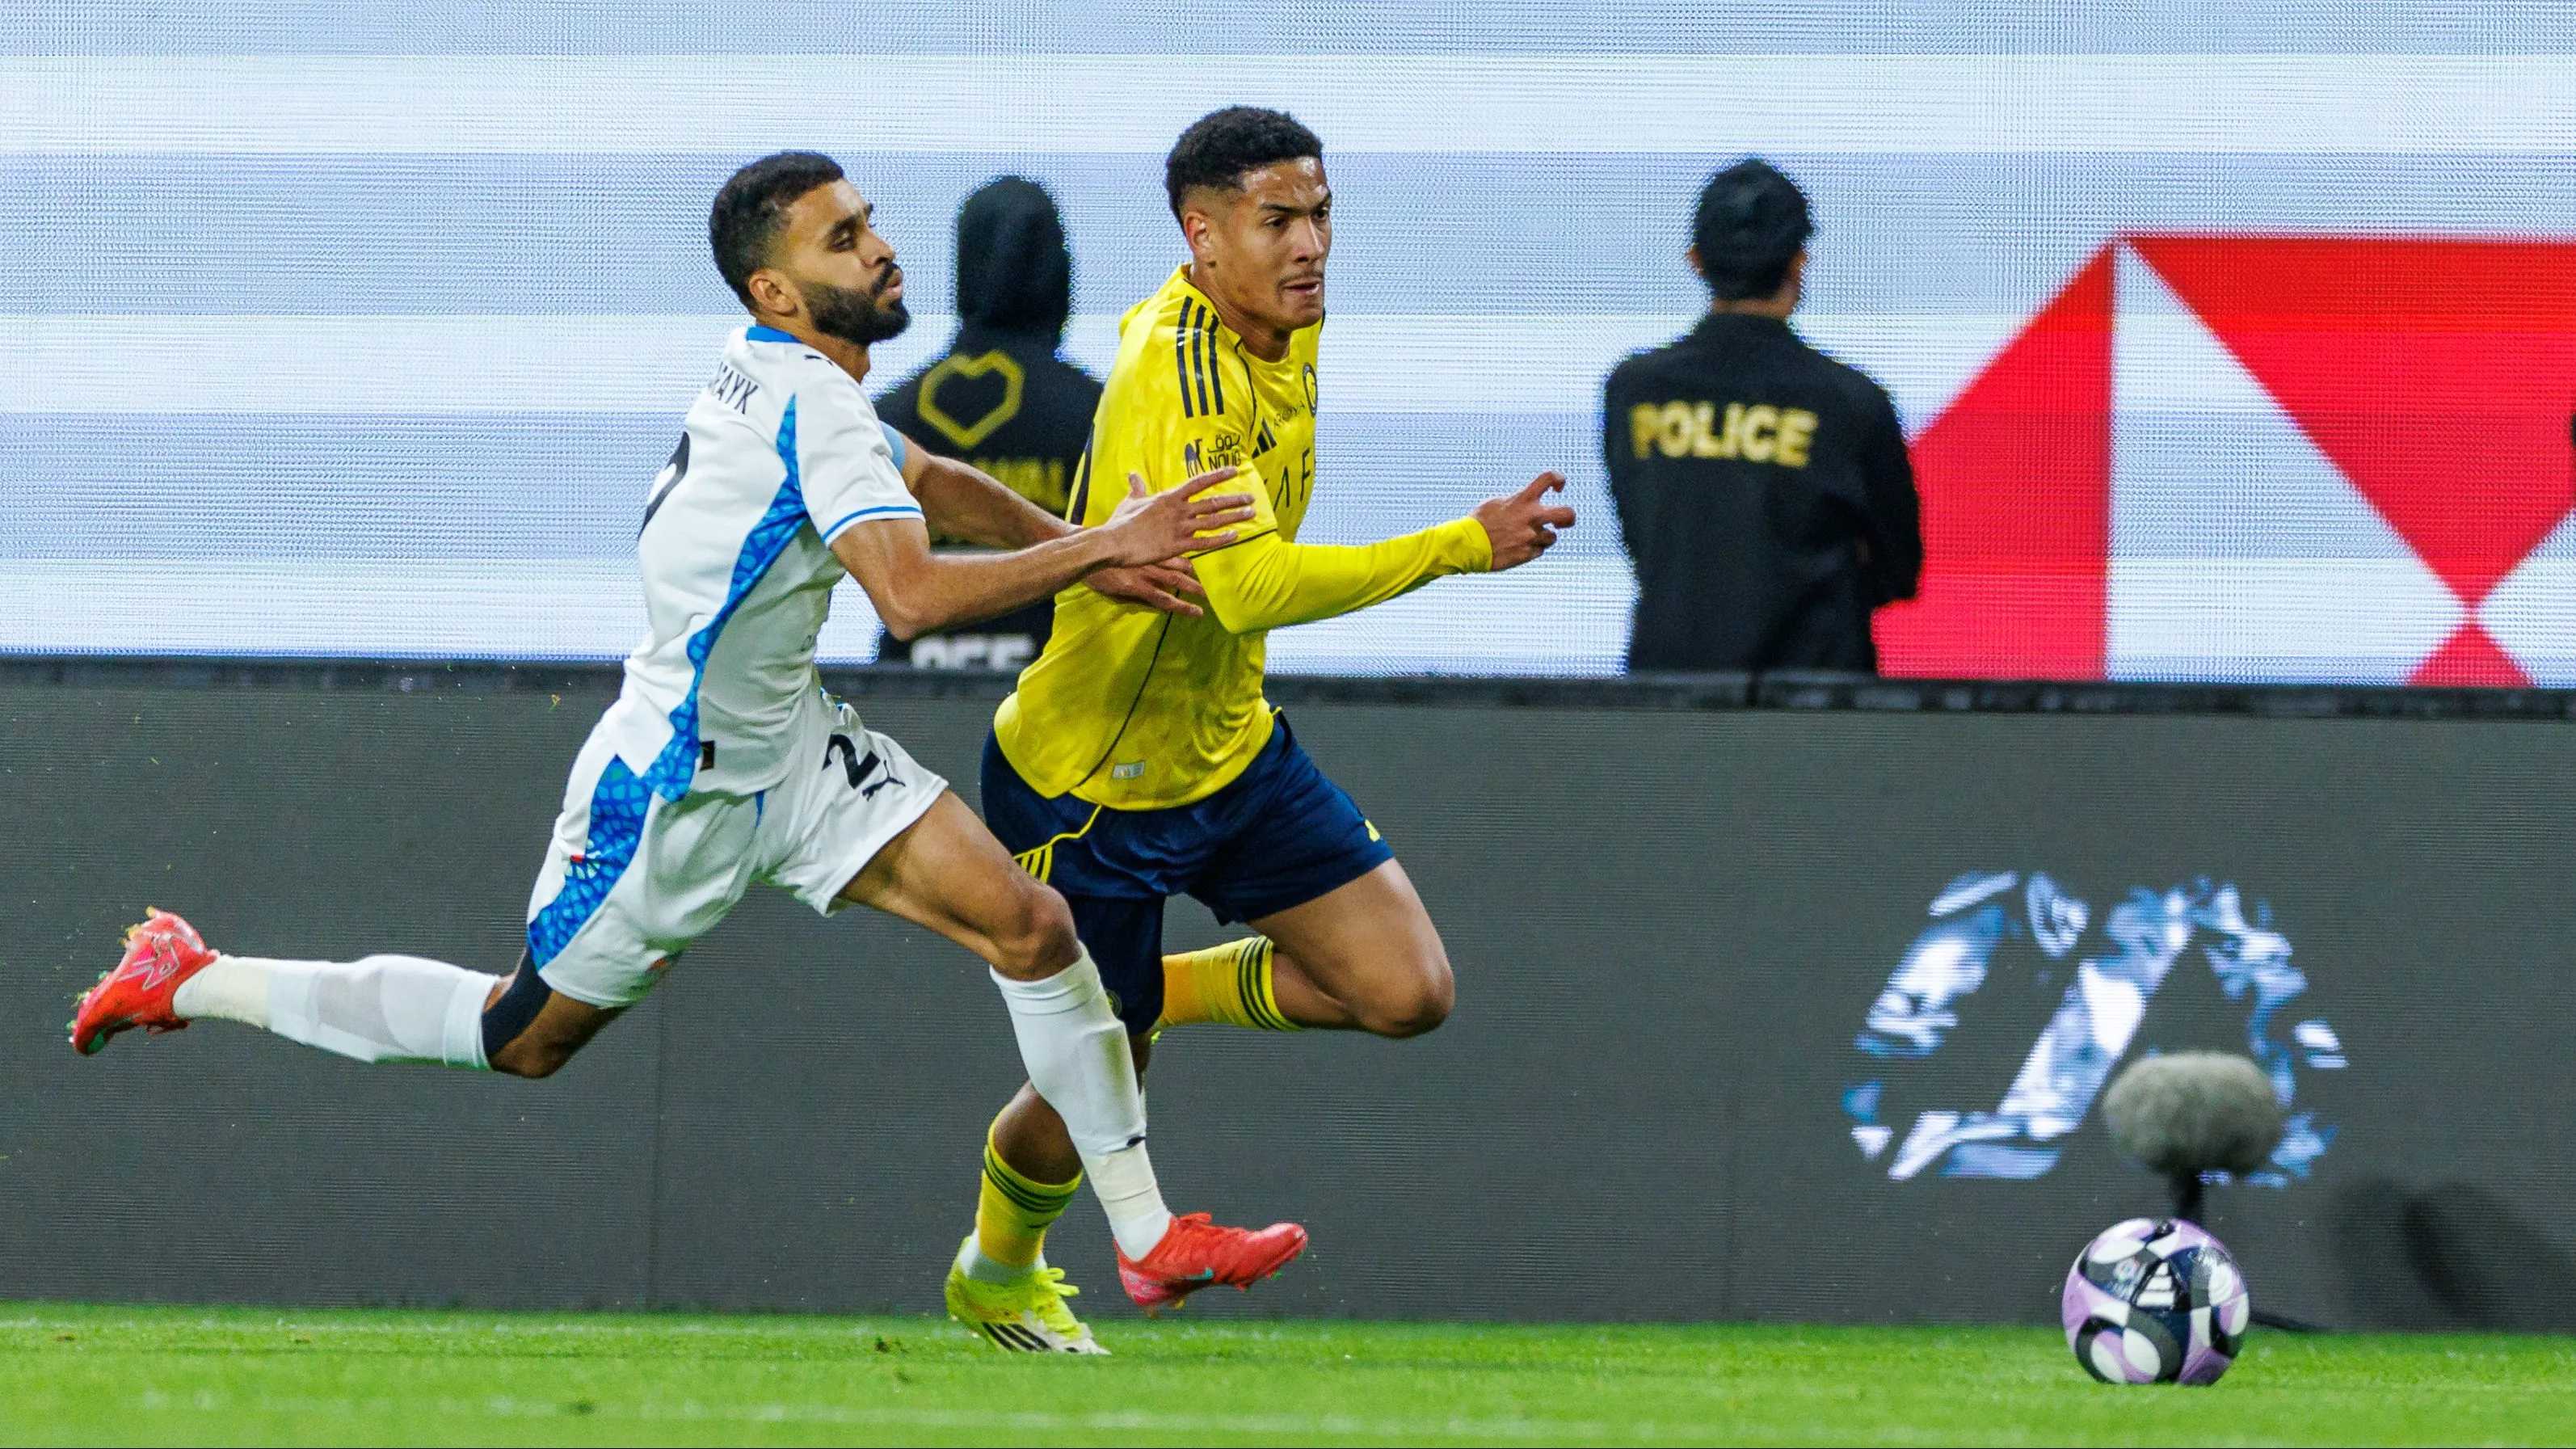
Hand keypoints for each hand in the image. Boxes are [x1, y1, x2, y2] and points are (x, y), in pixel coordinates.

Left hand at [1088, 558, 1206, 615]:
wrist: (1088, 551)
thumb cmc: (1098, 577)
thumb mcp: (1114, 593)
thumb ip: (1136, 598)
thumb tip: (1156, 605)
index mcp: (1138, 587)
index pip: (1165, 599)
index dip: (1183, 607)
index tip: (1199, 613)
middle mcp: (1146, 572)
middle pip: (1174, 581)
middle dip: (1192, 589)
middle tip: (1207, 595)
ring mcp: (1146, 558)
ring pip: (1172, 564)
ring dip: (1188, 570)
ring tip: (1200, 576)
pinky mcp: (1144, 546)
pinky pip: (1163, 550)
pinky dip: (1176, 553)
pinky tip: (1185, 555)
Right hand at [1102, 468, 1255, 566]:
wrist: (1116, 541)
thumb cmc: (1122, 522)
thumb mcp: (1130, 501)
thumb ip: (1137, 487)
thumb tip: (1132, 474)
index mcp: (1169, 497)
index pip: (1199, 482)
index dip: (1218, 475)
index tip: (1234, 471)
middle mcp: (1179, 510)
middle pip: (1213, 502)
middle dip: (1234, 499)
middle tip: (1251, 498)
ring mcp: (1180, 528)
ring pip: (1213, 520)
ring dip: (1234, 517)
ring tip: (1250, 514)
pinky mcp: (1178, 546)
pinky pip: (1205, 542)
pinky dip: (1221, 539)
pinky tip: (1235, 536)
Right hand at [1472, 471, 1575, 570]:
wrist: (1468, 546)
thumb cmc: (1479, 522)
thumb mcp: (1497, 503)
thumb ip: (1516, 501)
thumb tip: (1526, 502)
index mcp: (1522, 500)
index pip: (1549, 478)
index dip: (1559, 479)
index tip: (1557, 489)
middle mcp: (1531, 517)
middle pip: (1567, 513)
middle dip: (1569, 518)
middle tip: (1562, 522)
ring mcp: (1531, 537)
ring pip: (1552, 537)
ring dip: (1542, 537)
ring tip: (1524, 537)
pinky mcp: (1528, 554)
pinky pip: (1539, 551)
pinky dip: (1531, 549)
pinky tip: (1516, 547)